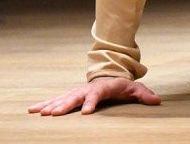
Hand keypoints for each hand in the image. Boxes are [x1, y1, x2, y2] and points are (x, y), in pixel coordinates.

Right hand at [28, 77, 160, 115]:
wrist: (110, 75)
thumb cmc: (123, 86)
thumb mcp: (136, 89)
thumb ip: (145, 95)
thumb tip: (157, 101)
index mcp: (103, 88)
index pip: (97, 95)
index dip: (91, 103)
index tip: (86, 112)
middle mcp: (87, 89)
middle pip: (75, 97)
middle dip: (64, 106)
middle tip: (52, 114)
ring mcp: (78, 92)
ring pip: (62, 98)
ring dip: (50, 105)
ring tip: (38, 113)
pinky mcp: (71, 95)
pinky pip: (56, 100)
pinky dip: (44, 104)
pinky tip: (32, 110)